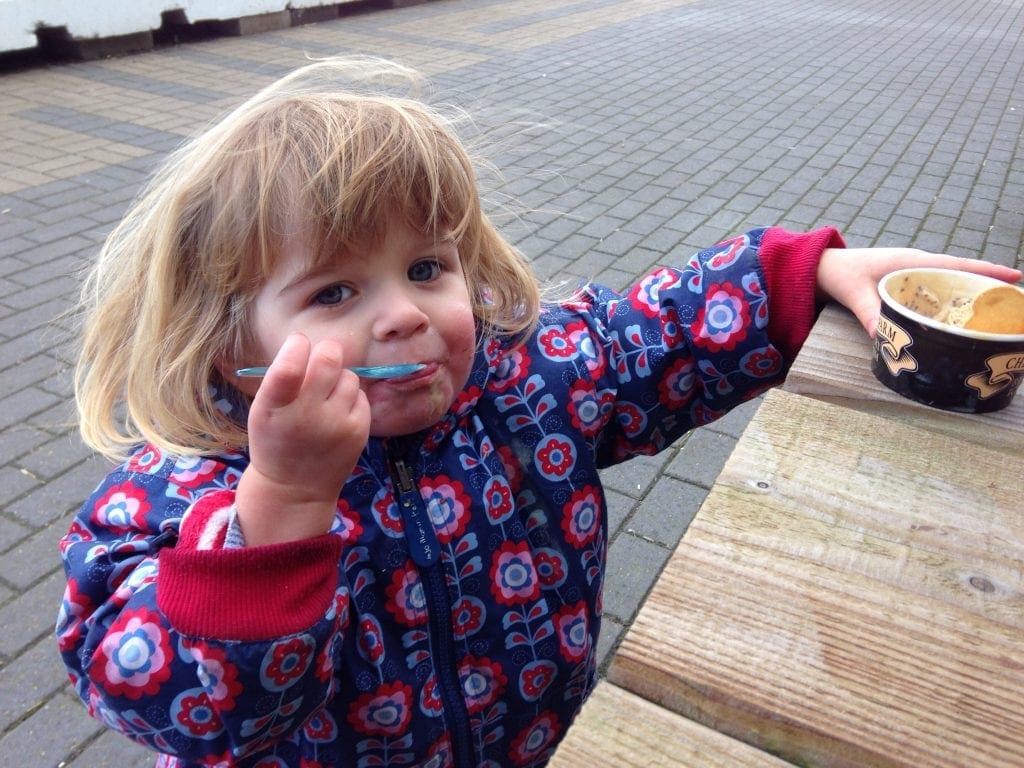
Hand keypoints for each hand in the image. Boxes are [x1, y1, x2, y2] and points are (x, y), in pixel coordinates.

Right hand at [235, 333, 370, 544]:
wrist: (296, 488)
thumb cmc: (277, 440)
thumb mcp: (264, 410)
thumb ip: (283, 376)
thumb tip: (310, 342)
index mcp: (274, 409)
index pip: (288, 369)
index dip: (296, 346)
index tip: (298, 343)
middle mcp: (307, 417)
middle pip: (329, 359)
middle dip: (326, 351)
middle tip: (320, 360)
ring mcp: (337, 425)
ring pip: (348, 376)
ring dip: (338, 378)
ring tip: (325, 398)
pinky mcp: (359, 431)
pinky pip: (361, 395)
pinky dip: (350, 398)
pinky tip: (337, 414)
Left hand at [816, 248, 1021, 336]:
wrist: (825, 268)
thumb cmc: (843, 274)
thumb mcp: (856, 294)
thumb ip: (869, 314)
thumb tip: (884, 337)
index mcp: (913, 262)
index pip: (958, 266)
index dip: (987, 272)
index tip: (1016, 278)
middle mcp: (918, 264)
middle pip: (961, 274)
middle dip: (987, 285)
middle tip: (1013, 302)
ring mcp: (914, 273)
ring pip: (950, 282)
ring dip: (971, 293)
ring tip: (996, 311)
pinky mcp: (907, 283)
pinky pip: (936, 289)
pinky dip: (951, 299)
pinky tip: (959, 316)